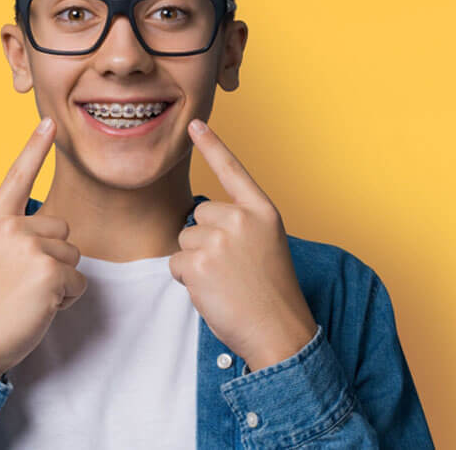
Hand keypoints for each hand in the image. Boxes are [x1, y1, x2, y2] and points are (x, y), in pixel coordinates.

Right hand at [0, 117, 87, 379]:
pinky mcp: (48, 272)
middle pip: (62, 228)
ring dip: (60, 279)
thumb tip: (53, 227)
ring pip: (72, 255)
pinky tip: (39, 307)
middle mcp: (9, 227)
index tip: (49, 121)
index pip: (17, 176)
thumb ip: (14, 233)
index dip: (34, 147)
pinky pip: (78, 282)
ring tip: (27, 295)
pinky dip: (66, 299)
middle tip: (21, 282)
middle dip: (52, 256)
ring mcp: (29, 248)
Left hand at [169, 118, 318, 372]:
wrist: (279, 332)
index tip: (194, 124)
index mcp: (262, 211)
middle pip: (198, 216)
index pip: (232, 171)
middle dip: (204, 241)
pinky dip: (187, 280)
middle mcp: (241, 218)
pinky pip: (176, 264)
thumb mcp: (266, 245)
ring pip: (184, 240)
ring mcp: (218, 239)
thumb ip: (240, 225)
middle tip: (231, 269)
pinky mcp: (198, 262)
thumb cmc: (272, 293)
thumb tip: (200, 219)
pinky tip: (213, 292)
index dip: (212, 146)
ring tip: (224, 282)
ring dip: (195, 263)